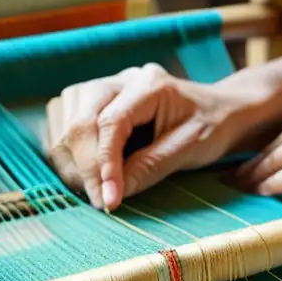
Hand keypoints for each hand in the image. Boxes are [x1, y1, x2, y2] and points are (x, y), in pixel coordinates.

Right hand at [46, 64, 264, 210]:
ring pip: (65, 120)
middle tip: (101, 202)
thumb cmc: (211, 127)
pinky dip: (66, 150)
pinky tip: (86, 171)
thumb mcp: (191, 149)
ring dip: (71, 160)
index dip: (104, 165)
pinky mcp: (91, 99)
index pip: (112, 122)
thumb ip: (151, 167)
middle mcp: (121, 79)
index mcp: (150, 84)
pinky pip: (62, 121)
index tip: (108, 200)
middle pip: (81, 121)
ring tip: (95, 188)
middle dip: (85, 167)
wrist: (219, 110)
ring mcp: (104, 86)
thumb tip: (113, 193)